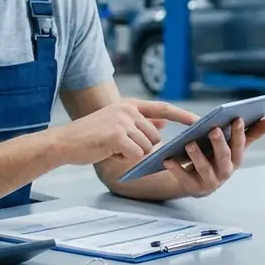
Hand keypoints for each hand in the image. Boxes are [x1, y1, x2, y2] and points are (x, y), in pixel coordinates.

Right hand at [57, 98, 198, 165]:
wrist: (65, 142)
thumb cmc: (91, 137)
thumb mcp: (117, 125)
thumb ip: (141, 123)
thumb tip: (164, 125)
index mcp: (129, 105)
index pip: (163, 108)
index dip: (182, 115)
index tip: (199, 121)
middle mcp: (128, 110)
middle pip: (155, 136)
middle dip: (143, 147)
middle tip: (119, 148)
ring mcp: (123, 121)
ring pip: (147, 147)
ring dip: (132, 154)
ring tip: (111, 149)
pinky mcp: (117, 135)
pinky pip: (136, 155)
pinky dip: (125, 160)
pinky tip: (109, 154)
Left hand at [161, 116, 264, 197]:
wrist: (197, 182)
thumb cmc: (216, 157)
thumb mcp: (232, 146)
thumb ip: (249, 133)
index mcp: (236, 159)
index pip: (240, 145)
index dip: (239, 133)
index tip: (236, 118)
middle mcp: (225, 172)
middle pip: (223, 157)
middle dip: (219, 143)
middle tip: (213, 129)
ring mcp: (210, 181)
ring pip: (205, 168)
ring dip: (197, 156)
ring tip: (189, 143)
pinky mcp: (193, 188)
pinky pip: (184, 178)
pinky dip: (176, 169)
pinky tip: (168, 158)